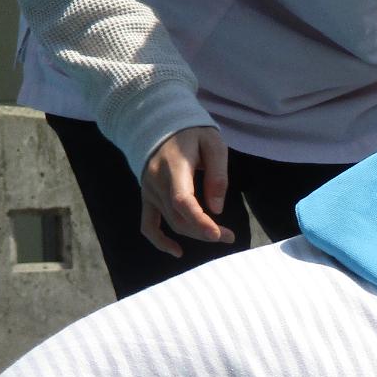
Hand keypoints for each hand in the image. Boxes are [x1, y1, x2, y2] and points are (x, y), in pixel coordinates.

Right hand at [140, 126, 233, 255]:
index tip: (217, 234)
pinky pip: (148, 224)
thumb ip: (217, 174)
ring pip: (170, 222)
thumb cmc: (191, 132)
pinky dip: (159, 240)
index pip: (183, 201)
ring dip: (194, 234)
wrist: (159, 124)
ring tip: (218, 236)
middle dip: (205, 231)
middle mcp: (156, 182)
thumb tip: (217, 208)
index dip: (199, 220)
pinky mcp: (146, 196)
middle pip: (179, 217)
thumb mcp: (213, 144)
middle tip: (229, 236)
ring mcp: (149, 191)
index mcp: (174, 167)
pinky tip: (177, 251)